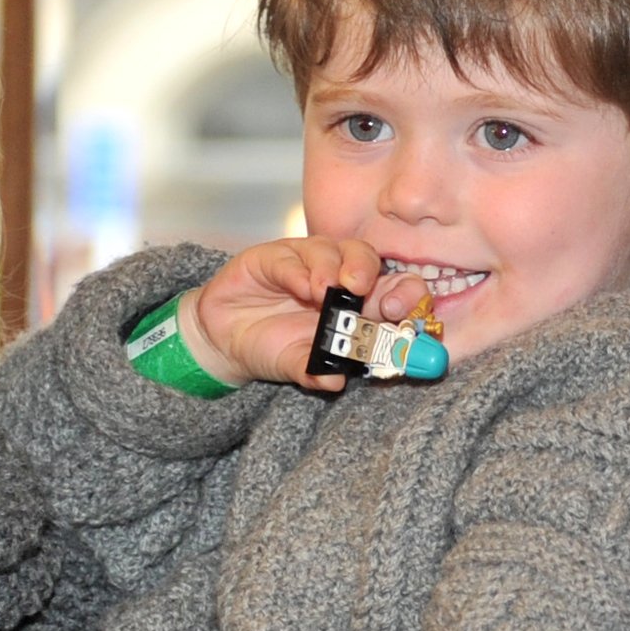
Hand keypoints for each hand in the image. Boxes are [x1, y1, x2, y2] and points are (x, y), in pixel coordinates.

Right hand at [185, 238, 430, 391]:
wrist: (224, 340)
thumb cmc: (273, 347)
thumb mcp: (297, 365)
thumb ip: (316, 371)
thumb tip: (335, 381)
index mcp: (359, 304)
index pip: (393, 288)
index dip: (405, 296)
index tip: (400, 312)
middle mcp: (338, 277)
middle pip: (367, 259)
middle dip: (371, 273)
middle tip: (366, 291)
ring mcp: (308, 262)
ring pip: (333, 249)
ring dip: (334, 269)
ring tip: (326, 292)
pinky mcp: (275, 256)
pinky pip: (292, 256)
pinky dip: (299, 270)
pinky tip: (301, 288)